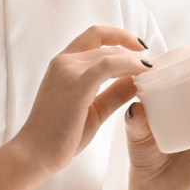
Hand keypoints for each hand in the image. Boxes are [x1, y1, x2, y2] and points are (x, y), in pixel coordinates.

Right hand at [13, 25, 151, 174]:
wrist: (35, 153)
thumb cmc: (60, 135)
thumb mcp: (94, 109)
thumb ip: (114, 92)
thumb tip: (139, 81)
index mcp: (63, 64)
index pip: (94, 36)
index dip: (120, 36)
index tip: (139, 47)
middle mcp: (64, 62)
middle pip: (106, 45)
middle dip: (133, 52)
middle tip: (154, 67)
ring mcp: (68, 71)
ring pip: (109, 53)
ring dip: (134, 59)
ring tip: (152, 72)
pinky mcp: (76, 85)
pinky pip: (108, 65)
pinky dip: (129, 65)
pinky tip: (143, 73)